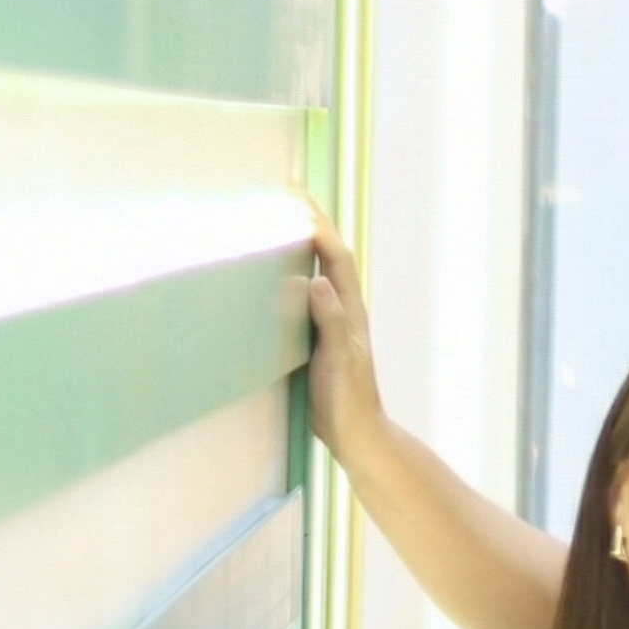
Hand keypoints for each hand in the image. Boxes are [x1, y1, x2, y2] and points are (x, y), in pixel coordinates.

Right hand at [305, 209, 386, 468]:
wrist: (355, 433)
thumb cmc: (349, 399)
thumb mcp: (338, 359)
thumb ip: (331, 322)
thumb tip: (319, 281)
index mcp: (350, 311)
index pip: (336, 257)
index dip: (319, 225)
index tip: (299, 198)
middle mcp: (343, 311)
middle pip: (328, 257)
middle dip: (311, 224)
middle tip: (289, 195)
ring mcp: (331, 324)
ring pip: (318, 273)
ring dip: (302, 246)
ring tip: (279, 222)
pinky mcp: (317, 338)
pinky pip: (304, 296)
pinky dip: (291, 276)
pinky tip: (273, 276)